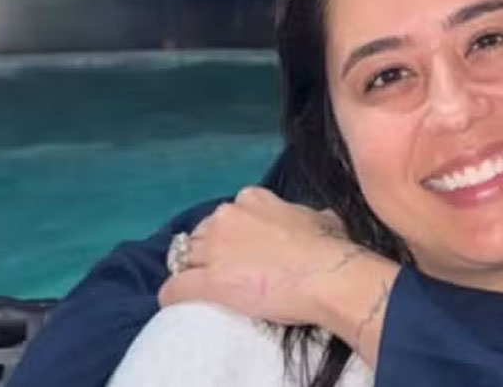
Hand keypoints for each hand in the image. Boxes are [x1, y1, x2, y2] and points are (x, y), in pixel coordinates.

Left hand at [158, 187, 397, 362]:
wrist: (328, 276)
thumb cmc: (329, 249)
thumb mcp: (320, 218)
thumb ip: (303, 216)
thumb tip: (314, 219)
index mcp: (252, 199)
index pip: (226, 216)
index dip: (231, 236)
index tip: (242, 251)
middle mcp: (228, 217)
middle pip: (202, 235)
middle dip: (210, 253)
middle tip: (227, 273)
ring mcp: (215, 249)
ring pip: (185, 259)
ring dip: (192, 273)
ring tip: (203, 291)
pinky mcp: (207, 281)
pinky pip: (174, 287)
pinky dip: (173, 295)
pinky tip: (177, 302)